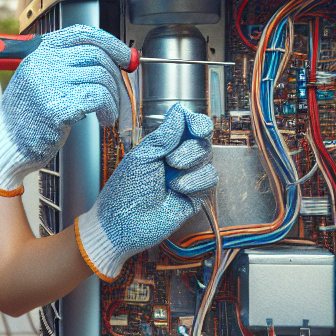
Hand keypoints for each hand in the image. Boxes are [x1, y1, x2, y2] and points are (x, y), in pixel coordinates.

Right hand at [0, 25, 131, 194]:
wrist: (6, 141)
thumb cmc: (27, 114)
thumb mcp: (39, 77)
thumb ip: (68, 64)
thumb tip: (113, 59)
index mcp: (39, 51)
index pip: (82, 33)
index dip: (110, 42)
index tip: (126, 56)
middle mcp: (43, 63)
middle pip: (97, 55)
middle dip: (116, 75)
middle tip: (118, 92)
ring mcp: (49, 83)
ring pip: (102, 77)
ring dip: (113, 97)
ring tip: (107, 112)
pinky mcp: (58, 107)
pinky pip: (99, 98)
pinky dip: (109, 109)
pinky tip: (104, 119)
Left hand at [74, 103, 217, 279]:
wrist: (125, 224)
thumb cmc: (125, 190)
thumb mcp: (143, 156)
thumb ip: (165, 135)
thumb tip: (180, 111)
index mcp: (163, 146)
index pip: (188, 126)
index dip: (196, 123)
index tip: (195, 127)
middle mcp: (177, 159)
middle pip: (202, 140)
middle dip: (190, 148)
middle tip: (171, 160)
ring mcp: (188, 177)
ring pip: (209, 159)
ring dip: (192, 165)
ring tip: (171, 179)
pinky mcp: (196, 196)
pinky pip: (210, 179)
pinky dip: (196, 181)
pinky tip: (178, 189)